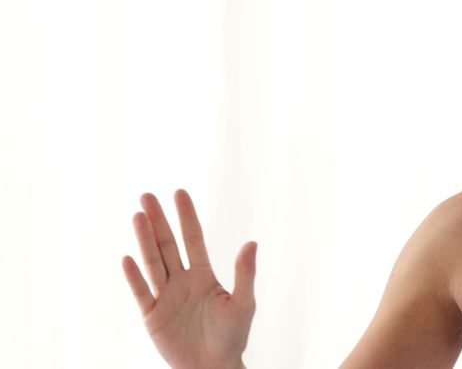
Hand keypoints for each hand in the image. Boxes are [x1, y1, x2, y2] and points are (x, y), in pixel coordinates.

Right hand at [121, 190, 256, 368]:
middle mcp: (182, 282)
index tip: (179, 193)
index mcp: (204, 276)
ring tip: (137, 216)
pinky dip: (134, 276)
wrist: (212, 368)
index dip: (186, 217)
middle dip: (158, 221)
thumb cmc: (232, 337)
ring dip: (144, 240)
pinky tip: (127, 258)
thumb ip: (245, 273)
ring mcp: (165, 297)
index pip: (193, 239)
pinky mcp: (152, 316)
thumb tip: (251, 242)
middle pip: (167, 245)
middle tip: (147, 196)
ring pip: (152, 262)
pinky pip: (141, 292)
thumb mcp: (244, 303)